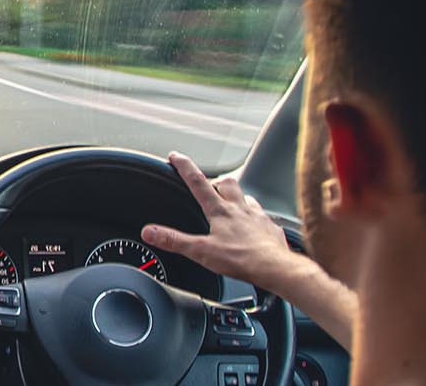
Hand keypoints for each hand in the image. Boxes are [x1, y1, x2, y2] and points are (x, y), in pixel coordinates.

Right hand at [140, 152, 308, 293]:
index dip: (184, 167)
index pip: (197, 182)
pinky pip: (264, 217)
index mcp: (219, 211)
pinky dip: (257, 218)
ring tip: (233, 203)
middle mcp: (239, 209)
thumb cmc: (241, 259)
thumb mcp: (200, 251)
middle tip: (209, 183)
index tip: (176, 156)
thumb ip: (174, 240)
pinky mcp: (271, 229)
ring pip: (246, 197)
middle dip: (215, 180)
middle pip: (226, 183)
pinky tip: (255, 226)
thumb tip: (149, 232)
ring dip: (237, 197)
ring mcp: (258, 217)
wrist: (275, 268)